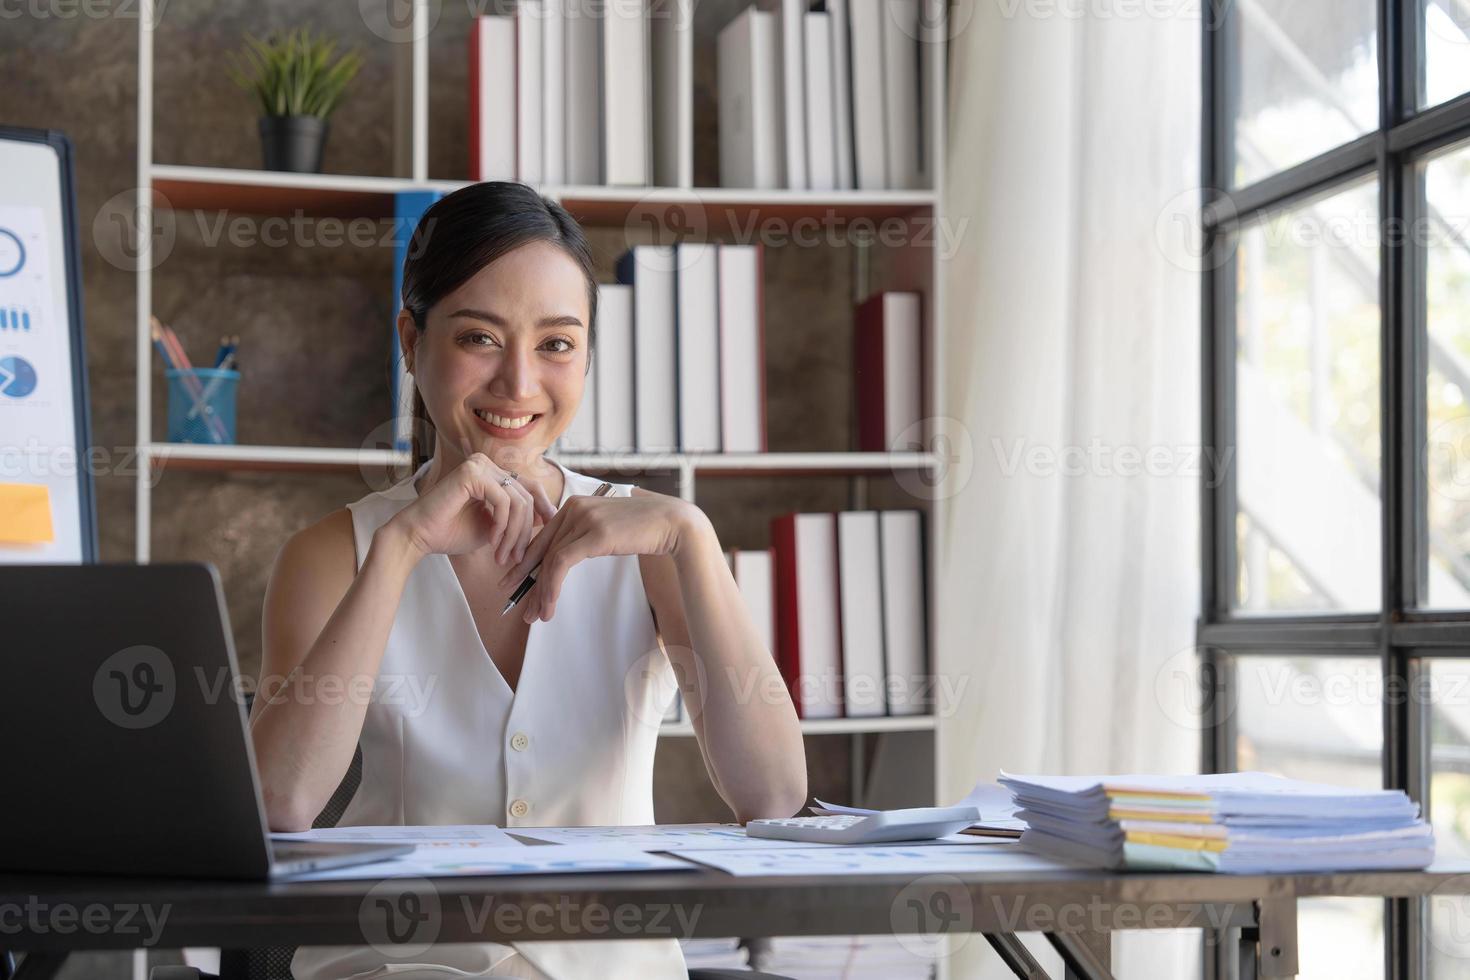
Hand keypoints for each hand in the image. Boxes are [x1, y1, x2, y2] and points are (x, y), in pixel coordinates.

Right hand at [389, 453, 558, 563]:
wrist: (418, 537)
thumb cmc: (451, 532)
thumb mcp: (494, 526)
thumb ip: (516, 518)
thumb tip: (548, 516)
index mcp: (492, 473)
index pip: (530, 486)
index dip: (544, 508)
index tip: (550, 531)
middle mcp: (486, 464)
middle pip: (527, 496)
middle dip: (526, 531)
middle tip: (518, 558)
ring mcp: (479, 465)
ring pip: (518, 501)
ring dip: (514, 534)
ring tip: (504, 556)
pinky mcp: (472, 472)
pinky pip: (503, 501)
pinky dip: (502, 526)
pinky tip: (492, 541)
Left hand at [496, 491, 702, 622]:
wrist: (672, 522)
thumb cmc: (644, 529)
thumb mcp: (606, 530)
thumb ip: (585, 536)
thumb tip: (566, 557)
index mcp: (574, 504)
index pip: (543, 537)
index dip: (526, 563)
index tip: (516, 584)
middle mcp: (574, 507)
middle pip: (542, 549)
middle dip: (527, 581)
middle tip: (517, 605)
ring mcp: (584, 518)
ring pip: (550, 560)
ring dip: (541, 592)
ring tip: (537, 616)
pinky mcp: (594, 533)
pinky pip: (562, 563)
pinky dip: (552, 587)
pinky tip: (550, 605)